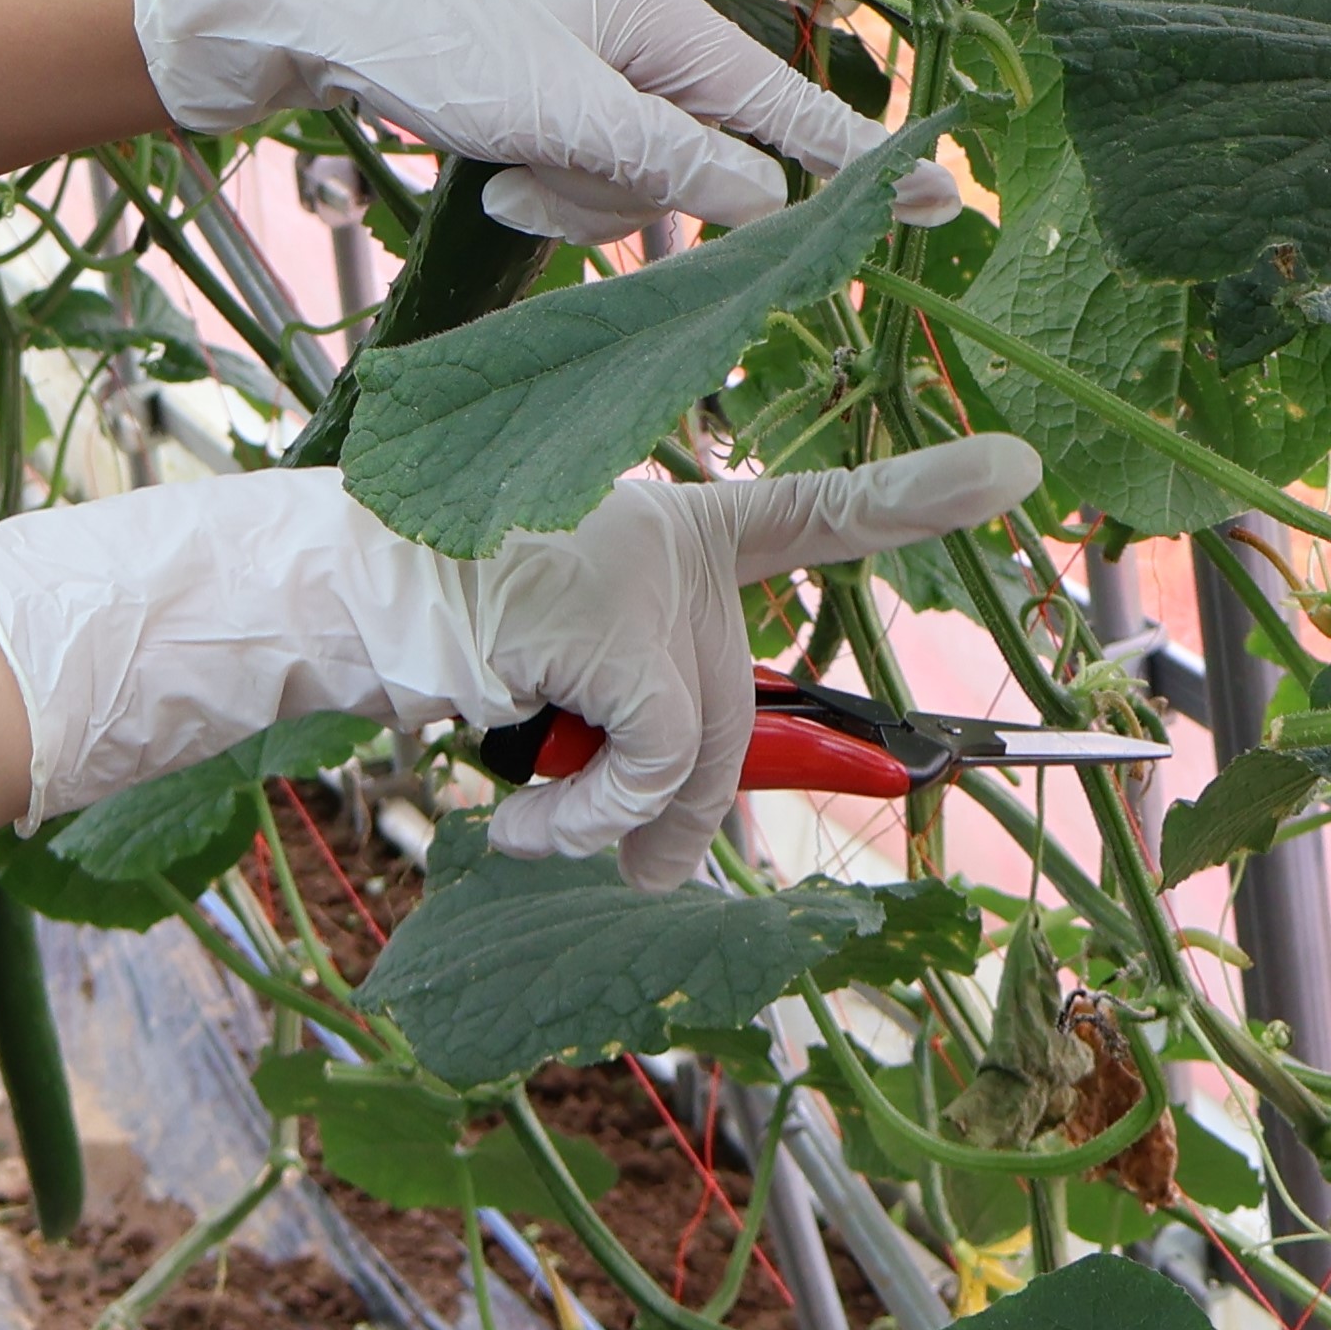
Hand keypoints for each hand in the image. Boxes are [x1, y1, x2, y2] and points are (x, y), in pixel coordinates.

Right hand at [0, 438, 1040, 887]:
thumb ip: (640, 743)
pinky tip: (518, 816)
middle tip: (590, 847)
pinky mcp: (615, 612)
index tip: (1016, 471)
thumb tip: (683, 858)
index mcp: (660, 527)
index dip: (913, 500)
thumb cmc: (421, 642)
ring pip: (704, 746)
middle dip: (682, 810)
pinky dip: (591, 819)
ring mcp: (644, 559)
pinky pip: (656, 764)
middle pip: (740, 708)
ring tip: (532, 823)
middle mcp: (666, 525)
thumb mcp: (558, 691)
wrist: (314, 604)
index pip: (806, 515)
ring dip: (623, 821)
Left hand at [133, 0, 954, 242]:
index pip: (788, 103)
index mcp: (663, 20)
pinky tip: (491, 172)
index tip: (943, 196)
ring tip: (501, 170)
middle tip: (539, 179)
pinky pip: (588, 175)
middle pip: (706, 160)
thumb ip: (668, 157)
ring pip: (642, 181)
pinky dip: (546, 186)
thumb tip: (768, 199)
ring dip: (577, 198)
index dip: (862, 159)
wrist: (305, 15)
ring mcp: (595, 73)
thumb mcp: (557, 107)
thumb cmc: (431, 37)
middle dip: (632, 195)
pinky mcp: (549, 103)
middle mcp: (643, 43)